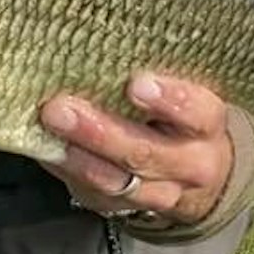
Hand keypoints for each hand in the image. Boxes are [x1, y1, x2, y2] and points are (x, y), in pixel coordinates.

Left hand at [38, 73, 232, 226]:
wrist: (193, 170)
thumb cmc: (176, 113)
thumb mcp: (180, 93)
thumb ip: (151, 77)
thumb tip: (97, 43)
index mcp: (207, 124)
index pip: (198, 113)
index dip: (170, 100)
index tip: (136, 84)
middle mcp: (191, 165)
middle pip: (145, 153)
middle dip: (100, 132)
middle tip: (60, 108)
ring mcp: (162, 194)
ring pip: (116, 181)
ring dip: (76, 155)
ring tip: (47, 128)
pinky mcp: (127, 209)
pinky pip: (94, 193)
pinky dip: (67, 169)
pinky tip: (46, 148)